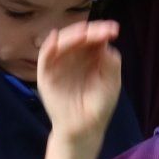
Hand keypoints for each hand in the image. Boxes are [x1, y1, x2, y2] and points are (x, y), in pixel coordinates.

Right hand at [37, 20, 122, 153]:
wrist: (84, 128)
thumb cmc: (99, 106)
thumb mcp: (111, 83)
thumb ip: (111, 62)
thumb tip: (104, 41)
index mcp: (91, 56)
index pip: (94, 38)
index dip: (102, 31)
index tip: (113, 29)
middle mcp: (74, 56)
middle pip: (79, 37)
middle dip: (90, 31)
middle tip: (102, 31)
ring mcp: (60, 63)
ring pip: (62, 42)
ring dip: (72, 35)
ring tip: (84, 33)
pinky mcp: (46, 74)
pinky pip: (45, 56)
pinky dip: (49, 46)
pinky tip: (56, 38)